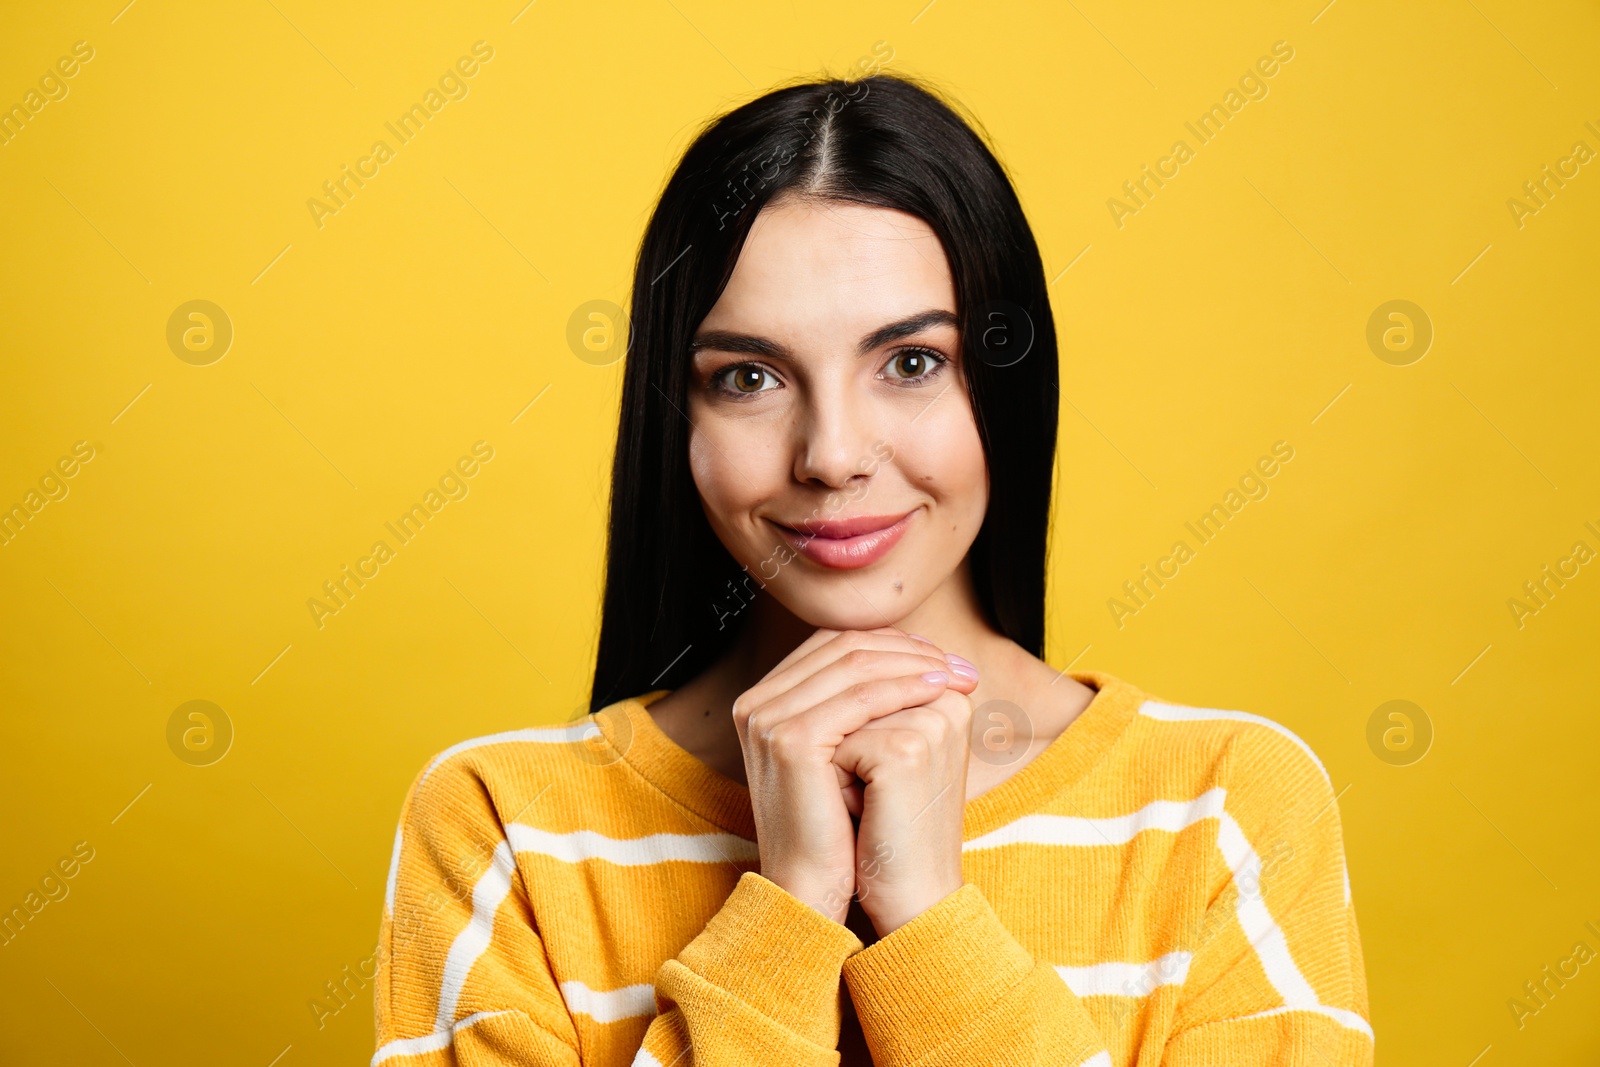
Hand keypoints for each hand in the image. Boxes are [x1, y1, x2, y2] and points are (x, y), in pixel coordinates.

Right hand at [732, 627, 973, 922]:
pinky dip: (904, 687)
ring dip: (913, 663)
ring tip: (955, 676)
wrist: (811, 890)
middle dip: (908, 648)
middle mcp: (757, 702)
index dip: (891, 643)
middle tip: (956, 664)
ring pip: (855, 666)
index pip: (834, 644)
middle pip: (844, 647)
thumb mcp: (844, 755)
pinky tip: (937, 692)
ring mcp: (769, 718)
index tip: (940, 657)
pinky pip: (859, 698)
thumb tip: (918, 659)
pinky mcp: (790, 740)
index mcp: (765, 699)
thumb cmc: (836, 828)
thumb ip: (859, 707)